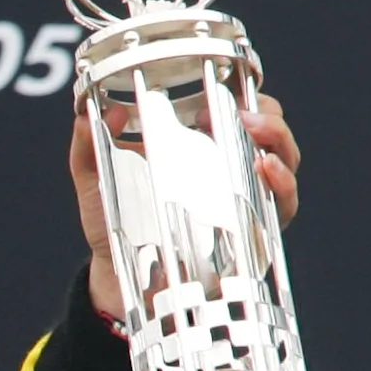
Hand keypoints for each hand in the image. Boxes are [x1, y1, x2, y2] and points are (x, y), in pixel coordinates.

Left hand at [68, 90, 303, 321]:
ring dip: (278, 141)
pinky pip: (283, 204)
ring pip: (284, 158)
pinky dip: (282, 183)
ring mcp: (246, 196)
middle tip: (243, 116)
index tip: (218, 94)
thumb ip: (86, 147)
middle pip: (269, 128)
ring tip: (257, 135)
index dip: (238, 93)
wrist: (121, 277)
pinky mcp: (255, 228)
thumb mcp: (95, 180)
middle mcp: (229, 165)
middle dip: (266, 114)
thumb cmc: (116, 221)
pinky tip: (266, 170)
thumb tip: (87, 116)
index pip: (235, 106)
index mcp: (199, 143)